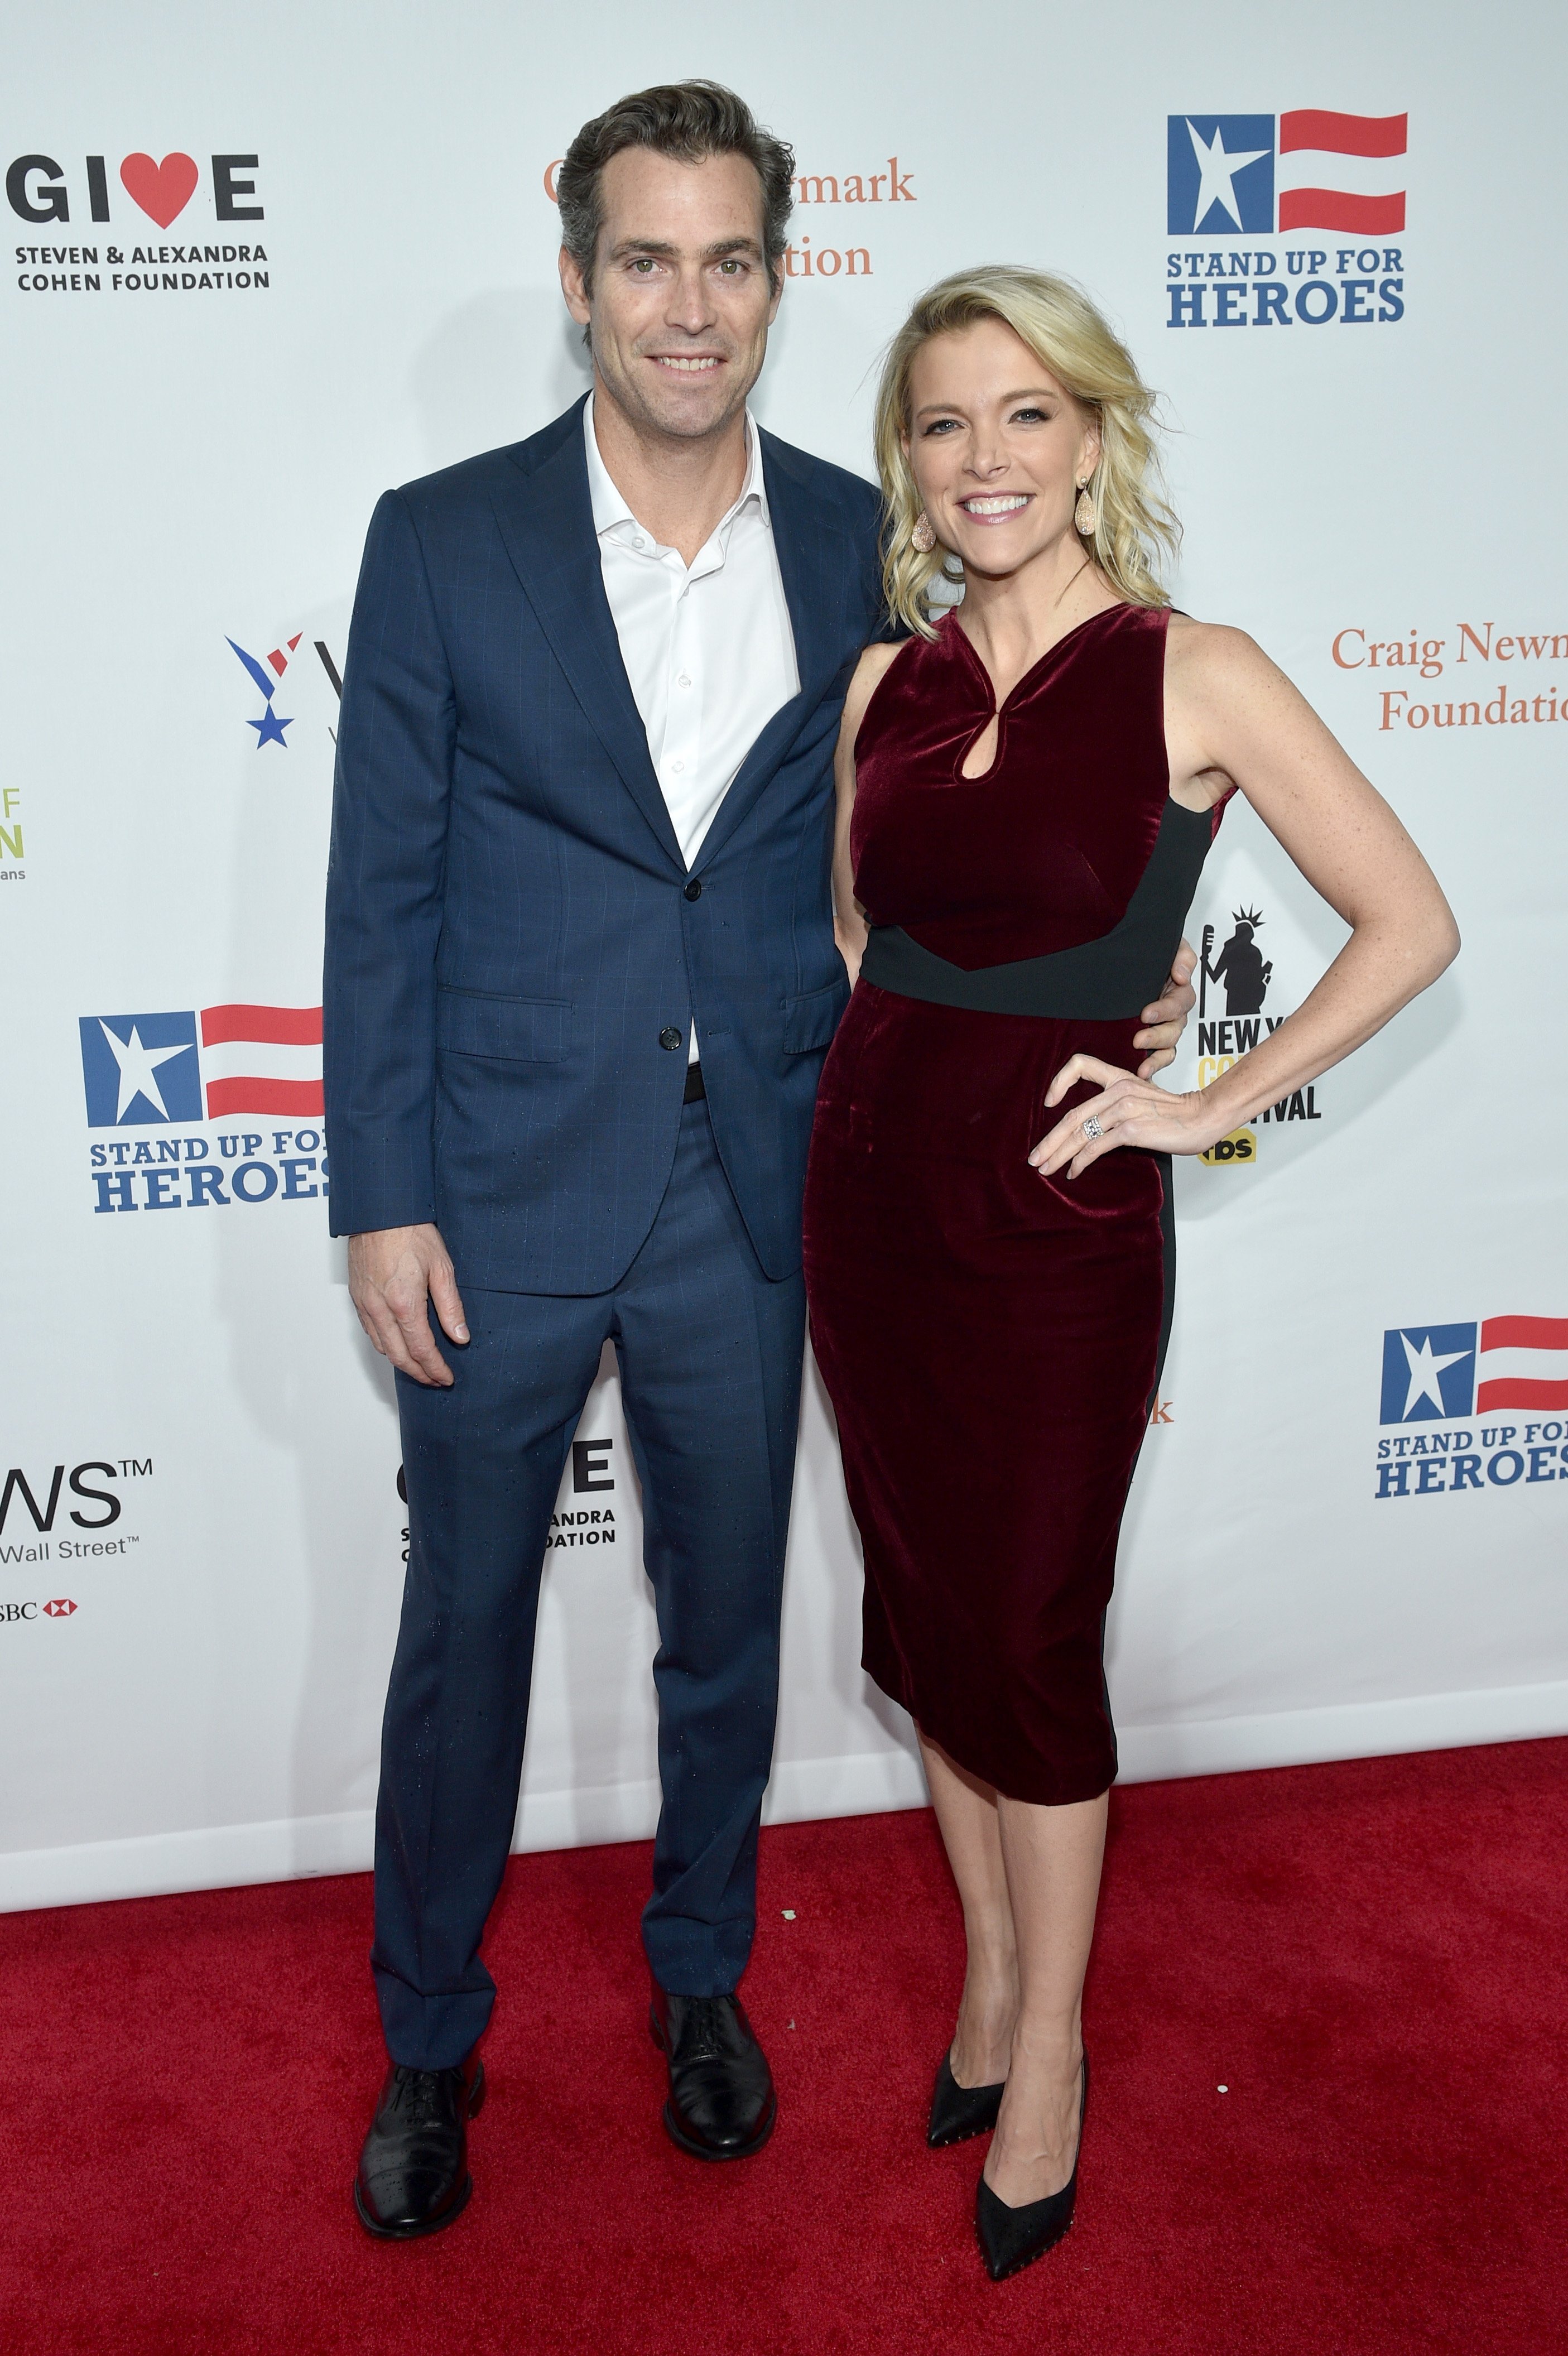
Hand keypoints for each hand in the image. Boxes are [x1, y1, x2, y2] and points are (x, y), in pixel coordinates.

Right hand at [347, 1223, 468, 1386]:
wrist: (379, 1211)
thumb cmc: (410, 1232)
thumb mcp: (442, 1268)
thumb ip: (451, 1307)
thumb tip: (460, 1336)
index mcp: (404, 1303)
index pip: (421, 1350)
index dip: (435, 1369)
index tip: (446, 1377)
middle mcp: (380, 1308)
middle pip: (399, 1356)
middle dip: (419, 1373)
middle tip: (435, 1379)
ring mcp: (365, 1304)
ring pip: (382, 1347)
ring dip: (402, 1363)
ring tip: (420, 1367)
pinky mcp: (356, 1298)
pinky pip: (371, 1332)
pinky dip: (386, 1346)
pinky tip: (398, 1345)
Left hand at [1030, 1055, 1213, 1180]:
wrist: (1205, 1117)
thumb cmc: (1177, 1113)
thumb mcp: (1143, 1097)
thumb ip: (1118, 1104)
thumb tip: (1093, 1128)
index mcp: (1120, 1078)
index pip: (1082, 1064)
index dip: (1059, 1082)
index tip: (1049, 1103)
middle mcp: (1119, 1090)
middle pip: (1072, 1114)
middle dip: (1050, 1140)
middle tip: (1035, 1157)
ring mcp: (1124, 1109)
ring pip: (1080, 1133)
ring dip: (1059, 1154)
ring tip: (1046, 1169)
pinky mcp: (1132, 1129)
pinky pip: (1097, 1147)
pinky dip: (1081, 1162)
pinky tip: (1073, 1172)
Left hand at [1131, 937, 1197, 1077]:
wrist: (1127, 957)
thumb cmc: (1151, 955)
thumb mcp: (1170, 947)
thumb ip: (1181, 956)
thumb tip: (1182, 975)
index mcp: (1178, 990)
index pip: (1180, 1002)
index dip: (1165, 1009)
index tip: (1146, 1013)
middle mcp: (1173, 1012)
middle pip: (1175, 1029)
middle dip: (1157, 1036)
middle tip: (1139, 1039)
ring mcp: (1163, 1028)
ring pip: (1168, 1047)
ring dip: (1156, 1056)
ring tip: (1142, 1065)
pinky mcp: (1152, 1041)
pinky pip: (1159, 1057)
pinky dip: (1153, 1067)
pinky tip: (1142, 1073)